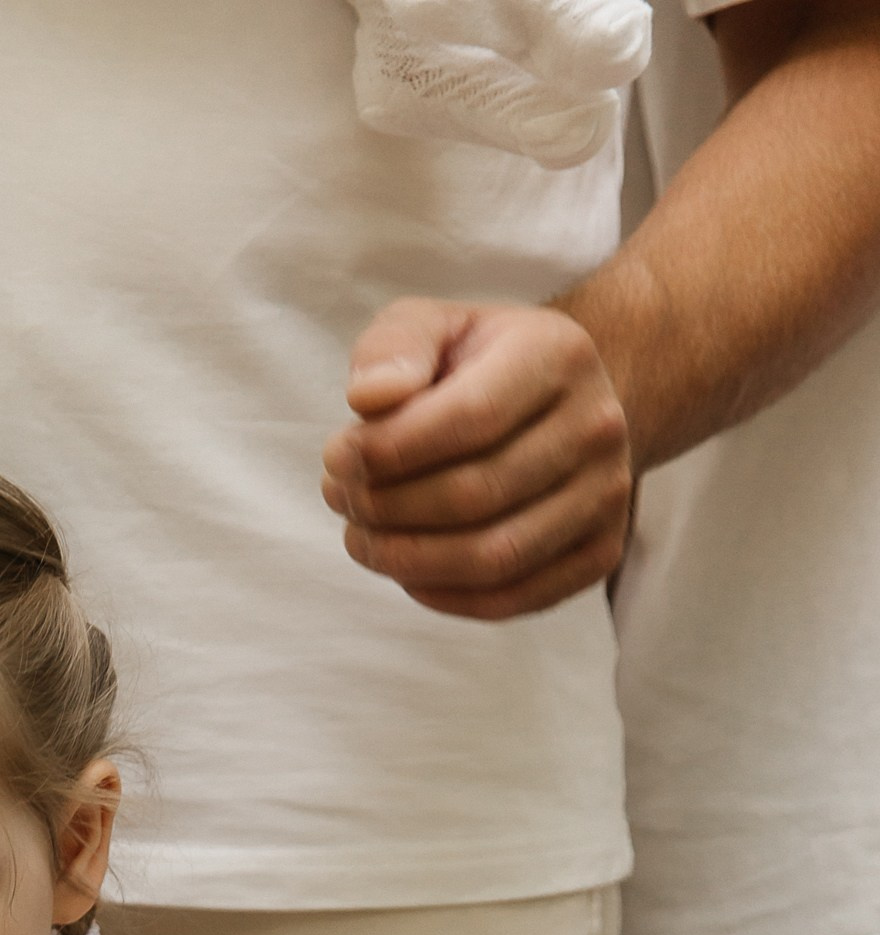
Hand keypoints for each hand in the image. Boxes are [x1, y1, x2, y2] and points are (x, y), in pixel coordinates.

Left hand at [322, 299, 632, 619]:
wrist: (558, 401)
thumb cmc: (479, 365)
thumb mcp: (433, 326)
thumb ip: (394, 347)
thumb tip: (368, 398)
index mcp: (559, 356)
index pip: (468, 419)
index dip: (388, 451)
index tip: (336, 457)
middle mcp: (596, 427)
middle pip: (474, 496)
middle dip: (386, 508)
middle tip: (342, 499)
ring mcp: (605, 496)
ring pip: (492, 558)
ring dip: (405, 559)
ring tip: (360, 536)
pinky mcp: (599, 553)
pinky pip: (510, 599)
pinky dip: (443, 596)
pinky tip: (405, 569)